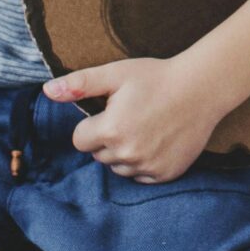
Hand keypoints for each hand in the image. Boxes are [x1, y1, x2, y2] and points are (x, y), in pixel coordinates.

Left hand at [47, 55, 221, 184]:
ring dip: (124, 152)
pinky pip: (140, 176)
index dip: (93, 124)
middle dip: (108, 138)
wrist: (202, 88)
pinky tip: (157, 141)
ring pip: (119, 168)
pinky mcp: (165, 174)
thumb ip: (79, 83)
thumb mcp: (116, 74)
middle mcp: (127, 153)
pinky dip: (144, 163)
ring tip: (145, 127)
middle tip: (132, 116)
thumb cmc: (157, 77)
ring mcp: (148, 167)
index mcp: (111, 130)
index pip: (80, 140)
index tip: (112, 110)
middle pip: (99, 155)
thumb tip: (47, 91)